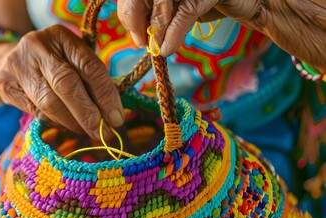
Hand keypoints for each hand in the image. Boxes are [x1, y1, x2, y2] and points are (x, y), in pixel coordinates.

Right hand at [0, 25, 123, 138]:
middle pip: (66, 85)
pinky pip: (36, 112)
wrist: (10, 57)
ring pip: (49, 103)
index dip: (105, 95)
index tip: (117, 119)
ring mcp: (18, 65)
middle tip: (103, 133)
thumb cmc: (54, 62)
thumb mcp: (74, 60)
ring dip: (73, 123)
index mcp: (61, 36)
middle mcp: (37, 47)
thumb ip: (91, 80)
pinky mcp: (5, 85)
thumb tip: (113, 115)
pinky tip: (69, 126)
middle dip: (88, 114)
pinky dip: (57, 123)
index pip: (89, 67)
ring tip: (88, 131)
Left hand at [118, 0, 325, 70]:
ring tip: (157, 48)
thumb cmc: (211, 4)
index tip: (137, 38)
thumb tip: (138, 36)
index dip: (129, 13)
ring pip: (161, 0)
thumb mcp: (178, 10)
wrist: (253, 0)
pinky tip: (169, 48)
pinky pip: (185, 10)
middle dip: (136, 19)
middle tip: (143, 43)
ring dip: (156, 27)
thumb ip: (157, 17)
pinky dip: (174, 31)